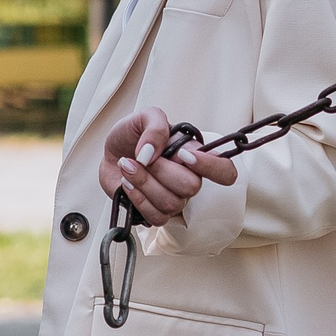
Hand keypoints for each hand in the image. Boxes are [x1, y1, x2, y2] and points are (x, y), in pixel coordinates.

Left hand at [98, 104, 238, 225]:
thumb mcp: (143, 117)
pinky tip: (127, 183)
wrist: (110, 153)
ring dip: (143, 183)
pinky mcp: (157, 212)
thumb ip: (155, 126)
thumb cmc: (132, 135)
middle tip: (141, 157)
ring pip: (171, 203)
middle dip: (160, 170)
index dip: (211, 166)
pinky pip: (156, 217)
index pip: (225, 170)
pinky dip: (137, 199)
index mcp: (194, 155)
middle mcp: (189, 179)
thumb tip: (153, 152)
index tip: (182, 155)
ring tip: (126, 166)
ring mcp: (174, 198)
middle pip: (191, 187)